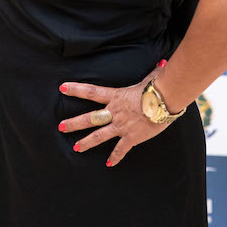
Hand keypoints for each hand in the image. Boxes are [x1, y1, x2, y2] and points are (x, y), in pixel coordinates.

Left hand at [58, 60, 172, 167]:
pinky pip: (121, 149)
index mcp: (116, 96)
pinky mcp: (131, 137)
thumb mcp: (150, 78)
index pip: (91, 92)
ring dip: (86, 142)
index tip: (62, 88)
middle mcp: (115, 112)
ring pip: (99, 136)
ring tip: (76, 148)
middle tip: (61, 126)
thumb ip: (152, 72)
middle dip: (74, 123)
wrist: (165, 101)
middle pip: (90, 118)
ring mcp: (122, 126)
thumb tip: (162, 62)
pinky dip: (115, 157)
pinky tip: (109, 163)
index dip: (76, 89)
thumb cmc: (157, 88)